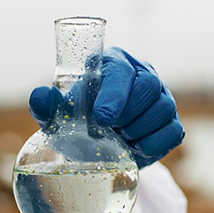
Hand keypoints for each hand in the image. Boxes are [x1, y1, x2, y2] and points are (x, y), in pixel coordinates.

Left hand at [29, 47, 184, 167]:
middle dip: (127, 114)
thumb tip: (40, 96)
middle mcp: (142, 74)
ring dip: (138, 130)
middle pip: (148, 87)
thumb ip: (47, 106)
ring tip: (119, 139)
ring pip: (163, 108)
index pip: (121, 70)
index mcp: (113, 63)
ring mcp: (161, 96)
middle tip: (109, 130)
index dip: (114, 94)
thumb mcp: (58, 115)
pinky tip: (135, 148)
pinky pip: (173, 132)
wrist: (97, 147)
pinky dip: (153, 144)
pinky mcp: (172, 121)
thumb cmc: (77, 121)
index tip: (101, 118)